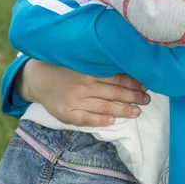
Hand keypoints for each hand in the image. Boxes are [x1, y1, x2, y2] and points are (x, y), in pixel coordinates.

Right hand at [16, 60, 150, 126]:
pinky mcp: (66, 114)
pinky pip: (86, 119)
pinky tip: (112, 121)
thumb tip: (125, 69)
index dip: (133, 82)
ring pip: (104, 107)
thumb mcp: (81, 62)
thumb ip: (99, 66)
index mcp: (89, 71)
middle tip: (147, 100)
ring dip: (123, 110)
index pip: (117, 78)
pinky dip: (100, 120)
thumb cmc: (64, 69)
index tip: (145, 85)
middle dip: (133, 97)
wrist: (38, 79)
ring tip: (137, 112)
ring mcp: (75, 101)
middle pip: (114, 92)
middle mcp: (84, 86)